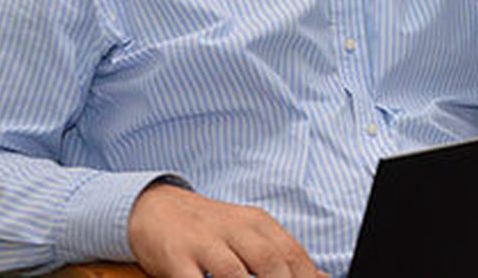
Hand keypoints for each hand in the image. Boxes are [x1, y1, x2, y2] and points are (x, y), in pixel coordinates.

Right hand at [127, 182, 323, 277]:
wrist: (156, 206)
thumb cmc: (210, 228)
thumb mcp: (249, 232)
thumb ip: (282, 254)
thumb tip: (321, 276)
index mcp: (258, 223)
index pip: (293, 255)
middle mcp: (235, 229)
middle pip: (270, 263)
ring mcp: (206, 242)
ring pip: (235, 274)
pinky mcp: (177, 257)